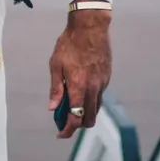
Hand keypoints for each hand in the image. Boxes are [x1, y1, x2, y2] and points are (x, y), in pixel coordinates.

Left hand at [48, 8, 111, 138]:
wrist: (90, 27)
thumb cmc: (69, 44)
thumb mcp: (55, 64)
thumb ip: (56, 88)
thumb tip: (53, 108)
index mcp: (78, 86)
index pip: (76, 117)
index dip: (68, 130)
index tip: (60, 133)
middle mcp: (93, 88)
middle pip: (89, 118)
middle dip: (77, 125)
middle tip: (65, 120)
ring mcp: (102, 84)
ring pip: (96, 109)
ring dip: (85, 113)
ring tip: (71, 106)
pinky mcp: (106, 78)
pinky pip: (100, 97)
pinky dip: (91, 101)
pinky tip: (81, 92)